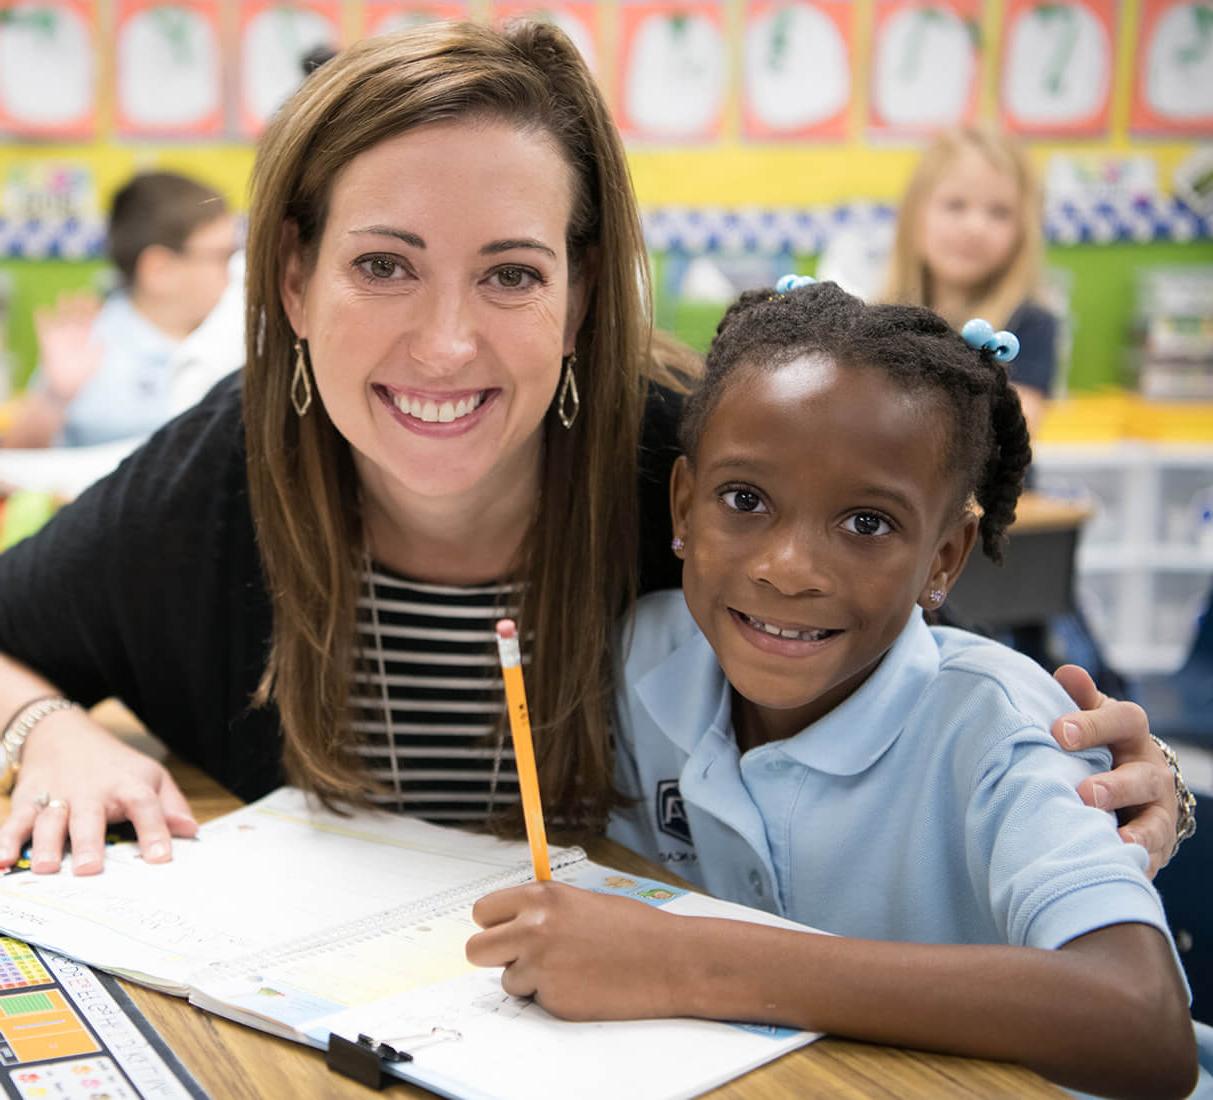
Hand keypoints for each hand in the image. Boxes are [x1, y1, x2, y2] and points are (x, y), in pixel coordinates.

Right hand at [0, 709, 196, 874]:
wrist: (64, 733)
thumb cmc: (115, 766)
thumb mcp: (150, 776)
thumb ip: (170, 806)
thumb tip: (191, 831)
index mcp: (127, 786)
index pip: (145, 805)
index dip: (155, 830)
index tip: (161, 858)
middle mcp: (91, 792)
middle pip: (91, 816)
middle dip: (89, 842)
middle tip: (90, 869)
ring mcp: (57, 796)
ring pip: (50, 821)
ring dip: (48, 844)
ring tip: (47, 868)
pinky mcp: (27, 801)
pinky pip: (14, 822)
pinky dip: (5, 841)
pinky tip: (2, 862)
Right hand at [34, 293, 103, 403]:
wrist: (66, 386)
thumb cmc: (83, 374)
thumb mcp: (95, 363)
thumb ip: (100, 352)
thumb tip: (106, 343)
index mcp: (87, 336)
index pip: (90, 319)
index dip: (92, 309)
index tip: (95, 298)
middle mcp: (74, 333)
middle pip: (76, 315)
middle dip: (79, 304)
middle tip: (81, 293)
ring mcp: (60, 335)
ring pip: (62, 317)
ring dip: (62, 307)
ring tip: (64, 296)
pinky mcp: (47, 340)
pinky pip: (43, 327)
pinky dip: (42, 319)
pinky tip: (42, 311)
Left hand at [466, 882, 683, 1020]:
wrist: (669, 959)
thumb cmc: (634, 928)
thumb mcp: (582, 902)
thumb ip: (543, 910)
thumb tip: (513, 921)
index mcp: (541, 898)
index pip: (483, 912)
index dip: (494, 924)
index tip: (505, 931)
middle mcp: (533, 929)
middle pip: (476, 949)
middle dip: (495, 956)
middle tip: (521, 957)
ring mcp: (540, 966)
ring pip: (507, 979)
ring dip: (529, 979)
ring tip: (568, 969)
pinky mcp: (553, 999)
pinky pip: (535, 1000)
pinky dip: (552, 997)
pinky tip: (582, 984)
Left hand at [1052, 665, 1176, 876]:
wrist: (1126, 781)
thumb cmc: (1097, 743)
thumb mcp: (1089, 716)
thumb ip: (1079, 698)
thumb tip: (1067, 673)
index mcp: (1131, 733)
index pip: (1124, 720)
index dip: (1094, 725)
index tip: (1058, 732)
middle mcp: (1150, 771)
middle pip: (1143, 777)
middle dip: (1115, 786)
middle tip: (1085, 794)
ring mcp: (1158, 810)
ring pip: (1155, 823)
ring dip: (1136, 833)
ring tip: (1115, 841)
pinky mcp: (1157, 844)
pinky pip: (1152, 857)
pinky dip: (1137, 864)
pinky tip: (1118, 868)